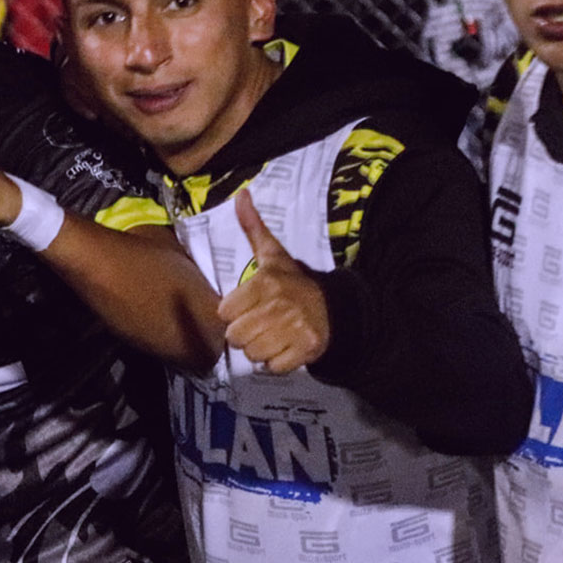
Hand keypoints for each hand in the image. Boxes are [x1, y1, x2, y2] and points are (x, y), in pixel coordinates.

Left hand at [219, 190, 328, 373]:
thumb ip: (253, 228)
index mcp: (266, 283)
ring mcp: (294, 330)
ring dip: (258, 350)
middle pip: (235, 336)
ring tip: (271, 335)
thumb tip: (240, 194)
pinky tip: (283, 348)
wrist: (337, 309)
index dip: (232, 312)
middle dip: (243, 334)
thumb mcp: (274, 255)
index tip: (246, 307)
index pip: (224, 311)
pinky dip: (275, 363)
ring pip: (252, 354)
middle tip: (258, 323)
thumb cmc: (295, 283)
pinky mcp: (306, 351)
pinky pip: (273, 367)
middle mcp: (279, 307)